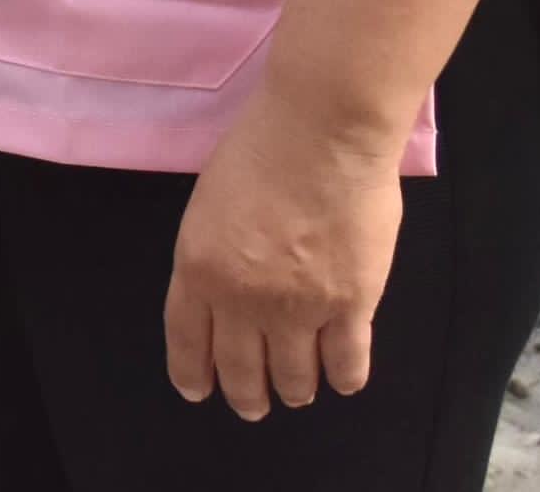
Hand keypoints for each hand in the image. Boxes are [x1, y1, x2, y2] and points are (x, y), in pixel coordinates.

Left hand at [164, 86, 405, 419]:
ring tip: (297, 393)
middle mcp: (242, 299)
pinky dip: (344, 378)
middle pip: (241, 370)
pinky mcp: (351, 305)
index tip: (199, 391)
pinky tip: (341, 379)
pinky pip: (347, 363)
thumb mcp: (209, 204)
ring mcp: (299, 307)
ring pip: (294, 376)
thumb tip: (225, 289)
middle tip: (253, 406)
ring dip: (295, 390)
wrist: (321, 132)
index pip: (187, 341)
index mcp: (198, 268)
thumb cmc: (260, 150)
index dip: (194, 374)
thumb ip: (214, 254)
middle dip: (246, 396)